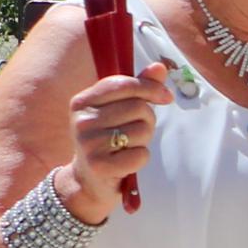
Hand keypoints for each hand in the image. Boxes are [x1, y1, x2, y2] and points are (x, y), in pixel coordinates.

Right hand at [60, 62, 173, 223]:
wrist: (89, 180)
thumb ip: (139, 88)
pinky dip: (141, 158)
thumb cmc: (109, 140)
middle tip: (136, 131)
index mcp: (82, 101)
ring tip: (128, 146)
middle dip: (147, 119)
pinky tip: (126, 161)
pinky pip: (140, 155)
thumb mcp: (118, 111)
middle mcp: (82, 120)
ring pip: (141, 130)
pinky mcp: (99, 166)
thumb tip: (160, 67)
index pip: (124, 84)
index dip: (151, 88)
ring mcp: (88, 144)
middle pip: (138, 107)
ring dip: (144, 140)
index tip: (166, 97)